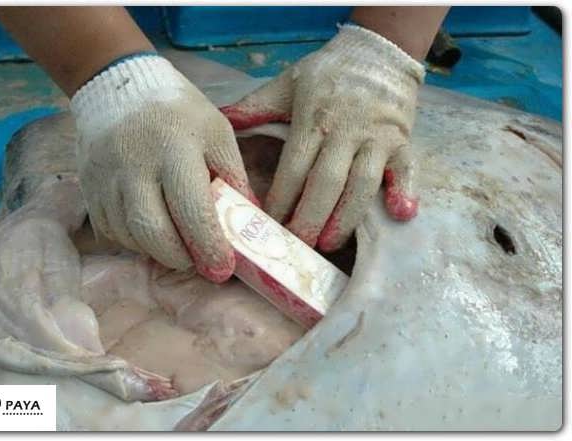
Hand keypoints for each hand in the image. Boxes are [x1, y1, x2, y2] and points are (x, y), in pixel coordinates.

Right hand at [71, 54, 254, 282]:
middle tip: (198, 261)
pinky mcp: (89, 189)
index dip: (209, 247)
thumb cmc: (178, 111)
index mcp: (174, 149)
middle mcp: (134, 167)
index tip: (223, 268)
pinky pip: (112, 231)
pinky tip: (151, 228)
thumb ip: (233, 178)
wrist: (118, 86)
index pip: (191, 211)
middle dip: (180, 258)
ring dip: (157, 251)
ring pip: (130, 238)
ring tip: (177, 243)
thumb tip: (246, 224)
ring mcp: (106, 180)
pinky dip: (134, 240)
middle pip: (154, 234)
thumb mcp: (217, 133)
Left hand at [221, 25, 424, 250]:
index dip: (282, 199)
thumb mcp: (287, 83)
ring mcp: (377, 138)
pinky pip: (407, 169)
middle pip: (327, 182)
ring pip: (363, 184)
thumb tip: (220, 118)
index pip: (294, 167)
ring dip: (346, 217)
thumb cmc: (328, 72)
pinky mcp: (402, 141)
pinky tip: (401, 213)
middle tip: (296, 245)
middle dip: (310, 218)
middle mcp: (346, 131)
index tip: (270, 224)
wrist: (379, 50)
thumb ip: (255, 106)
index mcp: (313, 119)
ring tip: (329, 245)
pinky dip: (405, 190)